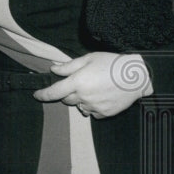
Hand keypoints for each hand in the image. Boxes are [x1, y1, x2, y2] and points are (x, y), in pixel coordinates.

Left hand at [34, 52, 153, 117]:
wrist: (137, 77)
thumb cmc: (112, 63)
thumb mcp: (89, 59)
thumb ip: (69, 66)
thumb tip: (53, 69)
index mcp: (77, 82)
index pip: (53, 92)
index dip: (42, 94)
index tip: (36, 95)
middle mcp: (84, 97)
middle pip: (66, 100)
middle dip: (67, 93)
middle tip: (79, 83)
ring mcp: (94, 107)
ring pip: (79, 107)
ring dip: (80, 100)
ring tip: (93, 89)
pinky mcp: (104, 114)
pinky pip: (92, 112)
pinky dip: (92, 106)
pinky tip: (101, 96)